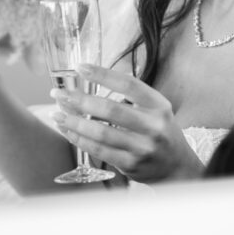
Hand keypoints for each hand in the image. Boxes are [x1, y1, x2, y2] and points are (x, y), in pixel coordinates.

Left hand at [51, 64, 203, 182]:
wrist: (176, 166)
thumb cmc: (159, 131)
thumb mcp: (156, 109)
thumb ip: (132, 96)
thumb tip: (93, 78)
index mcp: (159, 105)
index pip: (128, 84)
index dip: (103, 75)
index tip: (81, 68)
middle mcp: (153, 125)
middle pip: (110, 109)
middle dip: (80, 99)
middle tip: (59, 93)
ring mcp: (142, 147)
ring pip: (101, 133)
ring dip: (74, 122)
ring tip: (57, 113)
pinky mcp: (131, 165)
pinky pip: (99, 151)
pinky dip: (80, 139)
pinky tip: (68, 131)